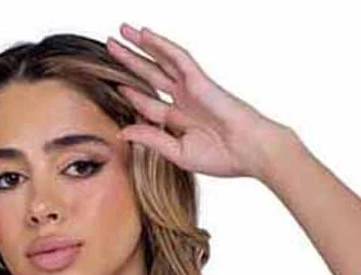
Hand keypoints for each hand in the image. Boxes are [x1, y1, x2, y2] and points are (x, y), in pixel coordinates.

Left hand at [107, 23, 291, 179]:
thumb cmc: (222, 157)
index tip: (114, 84)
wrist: (250, 151)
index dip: (131, 94)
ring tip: (122, 31)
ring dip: (141, 46)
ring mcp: (190, 88)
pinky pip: (177, 57)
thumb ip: (151, 139)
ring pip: (160, 61)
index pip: (148, 104)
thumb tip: (122, 132)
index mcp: (178, 121)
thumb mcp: (178, 153)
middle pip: (149, 76)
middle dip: (130, 61)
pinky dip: (161, 45)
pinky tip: (145, 34)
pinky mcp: (199, 80)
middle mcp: (182, 100)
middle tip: (110, 45)